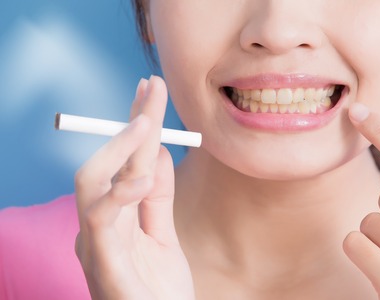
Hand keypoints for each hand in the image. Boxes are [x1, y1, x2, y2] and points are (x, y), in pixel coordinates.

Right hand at [74, 76, 194, 299]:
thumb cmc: (158, 289)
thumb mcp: (163, 234)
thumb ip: (157, 197)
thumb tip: (157, 151)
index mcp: (113, 218)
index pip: (122, 163)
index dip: (134, 125)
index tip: (149, 91)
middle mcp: (98, 227)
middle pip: (104, 162)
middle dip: (128, 125)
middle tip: (152, 91)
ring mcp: (95, 245)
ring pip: (90, 183)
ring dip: (119, 149)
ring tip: (147, 124)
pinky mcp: (102, 266)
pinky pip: (99, 222)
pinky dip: (118, 195)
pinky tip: (141, 179)